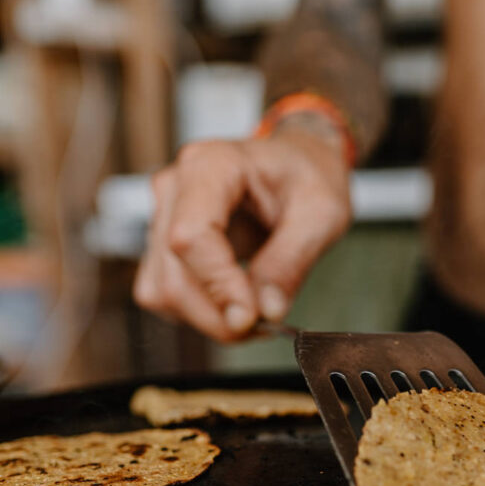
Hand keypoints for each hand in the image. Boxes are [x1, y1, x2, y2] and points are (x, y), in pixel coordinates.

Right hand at [134, 122, 351, 341]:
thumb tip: (267, 311)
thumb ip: (292, 261)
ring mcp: (163, 215)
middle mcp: (175, 187)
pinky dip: (200, 311)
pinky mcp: (163, 243)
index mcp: (212, 165)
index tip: (251, 318)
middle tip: (265, 323)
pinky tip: (235, 301)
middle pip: (172, 275)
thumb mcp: (321, 213)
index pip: (190, 236)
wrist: (297, 162)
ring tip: (255, 311)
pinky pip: (166, 293)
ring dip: (209, 317)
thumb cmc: (309, 174)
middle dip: (218, 314)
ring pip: (164, 292)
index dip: (218, 286)